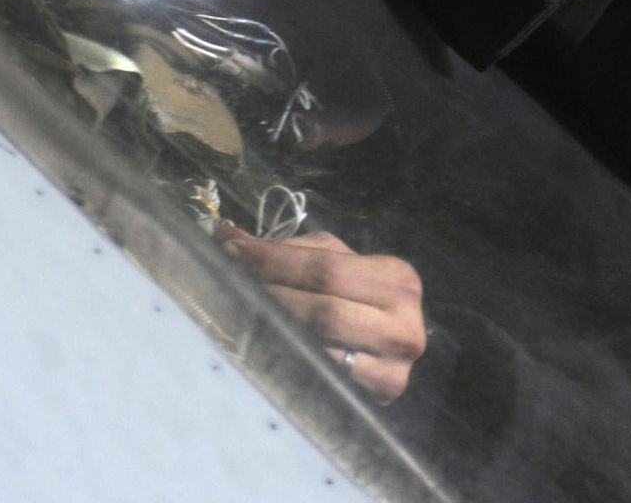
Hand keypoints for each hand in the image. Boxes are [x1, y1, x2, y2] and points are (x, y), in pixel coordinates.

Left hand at [222, 228, 426, 404]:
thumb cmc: (355, 300)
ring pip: (322, 342)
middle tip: (229, 283)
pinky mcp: (381, 396)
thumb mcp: (334, 265)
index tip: (229, 251)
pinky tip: (264, 346)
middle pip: (324, 307)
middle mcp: (405, 320)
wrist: (386, 354)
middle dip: (271, 294)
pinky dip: (291, 359)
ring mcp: (396, 365)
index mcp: (396, 277)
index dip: (275, 260)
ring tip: (238, 311)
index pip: (326, 266)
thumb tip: (225, 235)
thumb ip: (288, 252)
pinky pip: (324, 375)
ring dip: (273, 327)